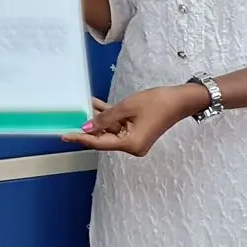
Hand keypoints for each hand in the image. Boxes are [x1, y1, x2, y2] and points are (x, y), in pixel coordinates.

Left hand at [62, 85, 205, 156]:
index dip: (81, 138)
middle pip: (104, 138)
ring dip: (99, 118)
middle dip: (89, 126)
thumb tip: (87, 128)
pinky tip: (97, 105)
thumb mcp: (127, 107)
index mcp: (130, 145)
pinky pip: (119, 126)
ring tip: (83, 105)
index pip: (99, 143)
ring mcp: (135, 140)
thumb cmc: (156, 102)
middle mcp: (131, 147)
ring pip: (110, 130)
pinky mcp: (137, 132)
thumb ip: (105, 118)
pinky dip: (110, 117)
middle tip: (71, 118)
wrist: (181, 100)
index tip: (65, 135)